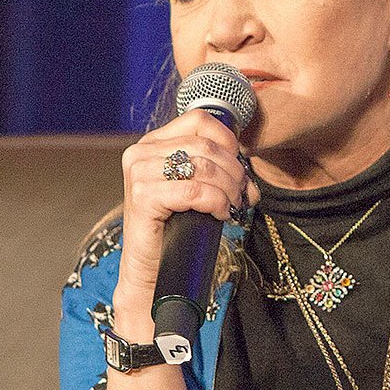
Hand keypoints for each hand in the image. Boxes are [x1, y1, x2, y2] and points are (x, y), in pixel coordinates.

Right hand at [115, 110, 259, 305]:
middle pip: (206, 146)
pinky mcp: (143, 196)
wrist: (152, 269)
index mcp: (153, 144)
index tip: (239, 169)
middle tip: (242, 195)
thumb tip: (249, 179)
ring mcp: (139, 173)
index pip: (200, 120)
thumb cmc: (177, 229)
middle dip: (234, 171)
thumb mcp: (199, 191)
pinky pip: (195, 191)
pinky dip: (216, 202)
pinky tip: (221, 215)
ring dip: (229, 188)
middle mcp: (141, 152)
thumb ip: (218, 173)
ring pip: (204, 167)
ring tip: (232, 206)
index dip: (229, 142)